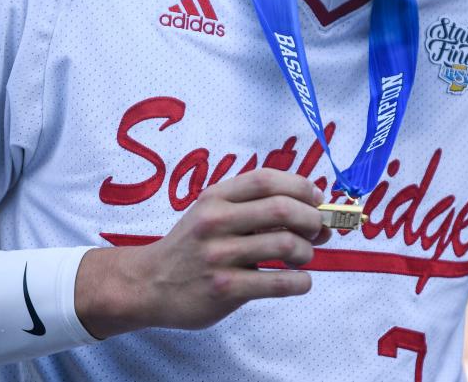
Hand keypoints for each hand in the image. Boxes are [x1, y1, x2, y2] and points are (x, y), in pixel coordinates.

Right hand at [75, 169, 330, 338]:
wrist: (148, 283)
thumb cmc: (192, 246)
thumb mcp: (211, 213)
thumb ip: (252, 207)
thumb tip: (313, 209)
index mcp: (215, 197)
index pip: (267, 179)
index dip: (301, 186)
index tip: (317, 199)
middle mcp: (215, 222)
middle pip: (282, 208)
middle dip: (312, 219)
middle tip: (319, 231)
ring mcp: (219, 256)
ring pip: (285, 245)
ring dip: (307, 252)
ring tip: (303, 257)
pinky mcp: (224, 289)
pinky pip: (278, 283)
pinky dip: (300, 282)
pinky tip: (300, 281)